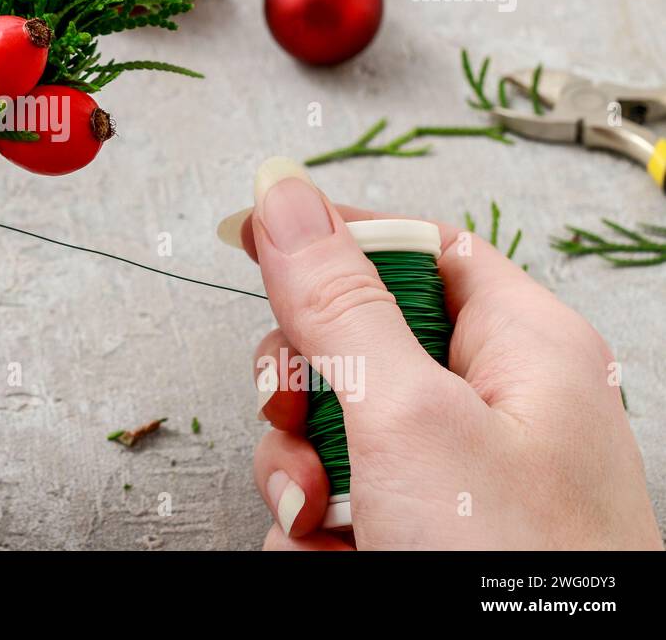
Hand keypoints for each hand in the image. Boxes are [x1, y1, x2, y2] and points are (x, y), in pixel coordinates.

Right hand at [227, 157, 661, 549]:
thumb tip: (288, 199)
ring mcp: (457, 473)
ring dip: (298, 468)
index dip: (331, 236)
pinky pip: (340, 494)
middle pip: (356, 337)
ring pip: (333, 425)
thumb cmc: (517, 571)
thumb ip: (340, 304)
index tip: (253, 235)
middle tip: (292, 413)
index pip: (413, 244)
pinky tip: (331, 550)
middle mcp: (492, 400)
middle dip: (302, 385)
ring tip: (319, 515)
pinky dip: (316, 523)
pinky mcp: (426, 530)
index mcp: (519, 344)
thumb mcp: (409, 418)